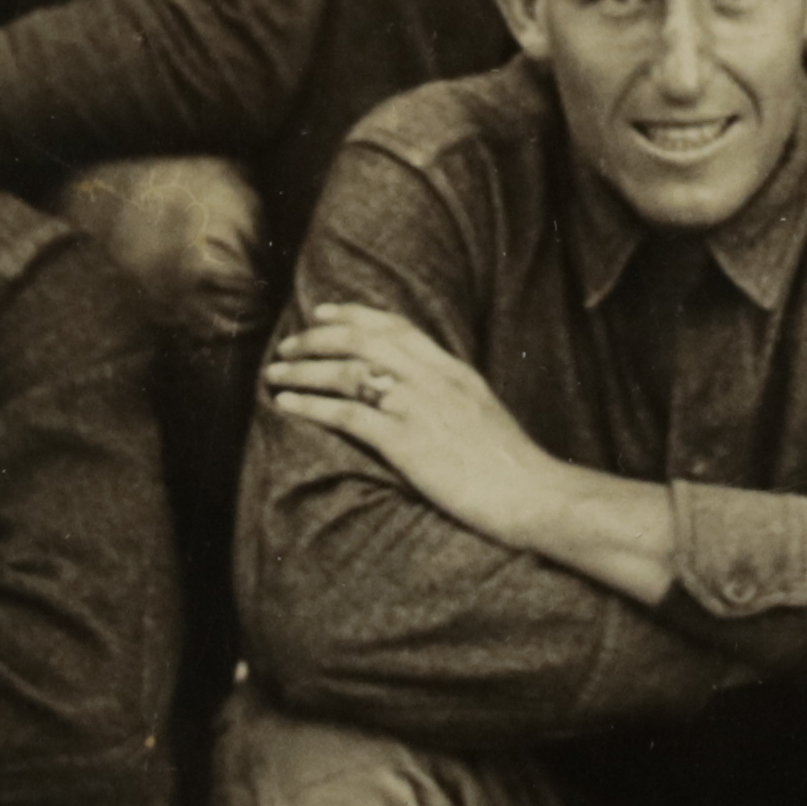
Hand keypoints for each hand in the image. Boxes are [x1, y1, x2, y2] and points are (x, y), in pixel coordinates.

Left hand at [263, 301, 574, 540]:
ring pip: (347, 371)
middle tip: (287, 344)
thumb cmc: (512, 467)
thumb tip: (427, 397)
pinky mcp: (405, 440)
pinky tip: (287, 405)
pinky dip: (310, 405)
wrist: (532, 494)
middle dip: (317, 337)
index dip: (354, 314)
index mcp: (453, 369)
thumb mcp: (482, 415)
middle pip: (363, 339)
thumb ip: (451, 397)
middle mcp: (433, 378)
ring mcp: (418, 406)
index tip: (323, 311)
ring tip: (274, 373)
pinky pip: (345, 414)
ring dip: (304, 370)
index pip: (396, 326)